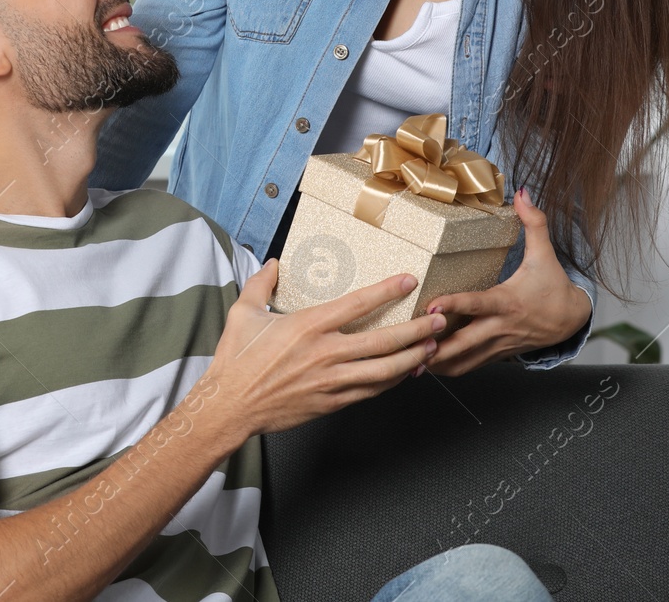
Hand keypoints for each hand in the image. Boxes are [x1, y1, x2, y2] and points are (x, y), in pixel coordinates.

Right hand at [200, 258, 446, 437]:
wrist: (230, 406)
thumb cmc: (236, 360)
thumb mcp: (243, 312)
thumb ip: (261, 284)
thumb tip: (273, 263)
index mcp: (307, 326)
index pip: (357, 304)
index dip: (387, 291)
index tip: (408, 282)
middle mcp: (325, 353)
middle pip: (384, 341)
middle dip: (416, 330)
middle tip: (438, 320)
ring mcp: (331, 381)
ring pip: (385, 370)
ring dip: (413, 358)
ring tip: (432, 346)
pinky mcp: (332, 402)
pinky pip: (371, 390)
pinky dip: (393, 381)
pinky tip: (405, 373)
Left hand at [421, 186, 591, 376]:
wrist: (572, 321)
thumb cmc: (554, 285)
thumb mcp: (545, 254)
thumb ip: (534, 223)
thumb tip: (523, 193)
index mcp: (508, 301)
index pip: (478, 304)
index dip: (455, 305)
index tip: (431, 305)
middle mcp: (500, 326)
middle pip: (465, 341)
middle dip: (437, 347)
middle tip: (410, 345)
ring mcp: (498, 344)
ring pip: (465, 360)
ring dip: (438, 363)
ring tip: (408, 362)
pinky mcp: (496, 354)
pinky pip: (470, 366)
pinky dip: (449, 368)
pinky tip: (425, 369)